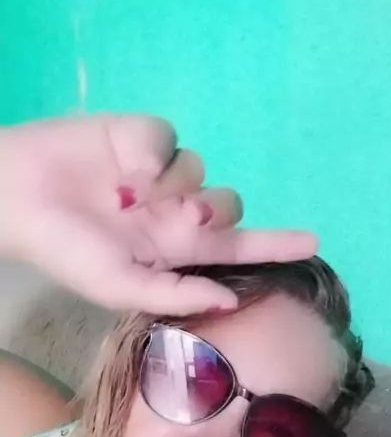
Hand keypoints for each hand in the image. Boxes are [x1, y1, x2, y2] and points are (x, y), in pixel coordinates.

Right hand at [0, 113, 318, 314]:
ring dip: (178, 186)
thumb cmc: (67, 251)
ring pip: (204, 171)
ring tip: (131, 197)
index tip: (314, 244)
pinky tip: (127, 171)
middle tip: (183, 219)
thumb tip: (231, 299)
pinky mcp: (144, 137)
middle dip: (216, 213)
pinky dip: (154, 154)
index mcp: (176, 251)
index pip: (237, 249)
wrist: (18, 199)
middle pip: (229, 206)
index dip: (275, 245)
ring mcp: (163, 175)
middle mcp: (176, 212)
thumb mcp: (120, 286)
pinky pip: (172, 139)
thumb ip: (176, 294)